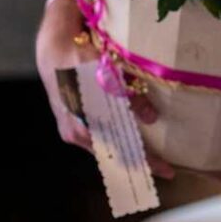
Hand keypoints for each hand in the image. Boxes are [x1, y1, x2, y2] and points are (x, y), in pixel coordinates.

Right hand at [35, 0, 174, 178]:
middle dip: (139, 160)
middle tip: (163, 170)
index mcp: (86, 126)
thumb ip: (130, 97)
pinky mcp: (72, 122)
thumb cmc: (83, 61)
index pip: (123, 151)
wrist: (53, 50)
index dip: (147, 161)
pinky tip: (128, 143)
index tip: (167, 171)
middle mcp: (77, 133)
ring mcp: (72, 130)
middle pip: (114, 154)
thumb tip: (151, 118)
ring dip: (127, 151)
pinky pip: (98, 138)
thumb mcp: (109, 76)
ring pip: (106, 147)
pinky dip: (115, 142)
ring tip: (149, 158)